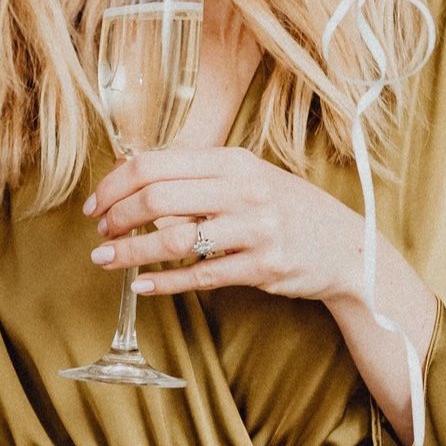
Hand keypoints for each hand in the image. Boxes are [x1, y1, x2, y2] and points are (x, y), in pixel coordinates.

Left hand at [84, 147, 365, 302]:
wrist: (348, 246)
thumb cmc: (287, 209)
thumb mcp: (248, 177)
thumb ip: (199, 175)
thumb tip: (133, 176)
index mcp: (233, 160)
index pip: (155, 163)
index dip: (115, 184)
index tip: (97, 204)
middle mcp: (245, 189)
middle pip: (157, 197)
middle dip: (117, 217)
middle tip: (100, 233)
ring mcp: (256, 228)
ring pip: (174, 239)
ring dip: (130, 252)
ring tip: (105, 260)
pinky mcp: (264, 267)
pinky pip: (202, 275)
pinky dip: (165, 281)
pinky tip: (141, 285)